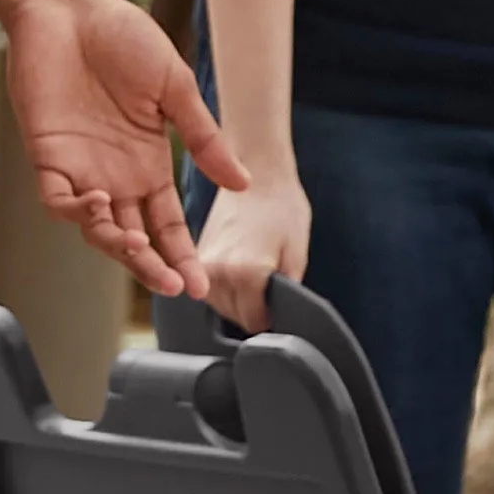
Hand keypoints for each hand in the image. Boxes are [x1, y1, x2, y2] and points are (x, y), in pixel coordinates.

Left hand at [2, 0, 246, 299]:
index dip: (183, 255)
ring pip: (98, 228)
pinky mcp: (48, 155)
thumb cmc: (124, 38)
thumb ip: (204, 138)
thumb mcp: (176, 89)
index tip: (202, 286)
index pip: (169, 224)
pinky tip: (101, 206)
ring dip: (118, 245)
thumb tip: (243, 183)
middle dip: (154, 266)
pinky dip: (79, 211)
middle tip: (175, 287)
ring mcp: (81, 168)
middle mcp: (117, 175)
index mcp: (150, 164)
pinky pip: (59, 199)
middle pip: (136, 238)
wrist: (72, 8)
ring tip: (139, 248)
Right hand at [191, 153, 310, 334]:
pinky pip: (210, 288)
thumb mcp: (299, 252)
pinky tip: (239, 264)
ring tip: (252, 266)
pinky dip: (225, 285)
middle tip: (268, 275)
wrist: (257, 171)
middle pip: (234, 316)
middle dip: (253, 306)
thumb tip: (280, 317)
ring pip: (220, 305)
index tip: (278, 300)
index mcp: (246, 273)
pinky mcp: (195, 257)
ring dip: (237, 297)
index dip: (271, 316)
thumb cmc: (281, 205)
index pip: (255, 322)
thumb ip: (288, 291)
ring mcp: (201, 264)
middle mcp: (218, 272)